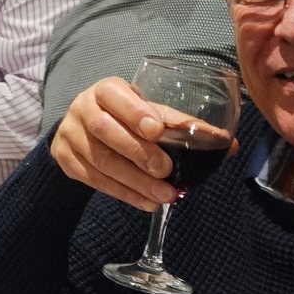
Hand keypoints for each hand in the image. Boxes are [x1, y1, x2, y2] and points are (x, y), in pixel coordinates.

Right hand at [49, 78, 239, 211]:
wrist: (81, 129)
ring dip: (134, 181)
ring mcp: (70, 135)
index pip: (115, 96)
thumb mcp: (148, 113)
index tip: (157, 130)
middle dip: (137, 152)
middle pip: (104, 130)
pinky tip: (146, 202)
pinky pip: (94, 180)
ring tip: (164, 196)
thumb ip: (180, 125)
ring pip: (99, 160)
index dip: (134, 112)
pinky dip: (123, 193)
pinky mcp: (66, 160)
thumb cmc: (125, 118)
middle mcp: (82, 108)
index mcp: (105, 90)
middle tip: (165, 171)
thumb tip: (227, 143)